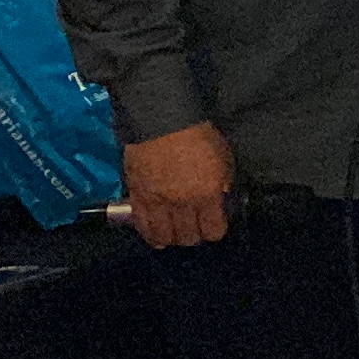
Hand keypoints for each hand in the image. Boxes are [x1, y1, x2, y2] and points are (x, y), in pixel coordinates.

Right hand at [120, 121, 233, 247]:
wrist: (161, 120)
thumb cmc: (198, 134)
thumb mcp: (223, 158)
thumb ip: (222, 183)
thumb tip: (221, 199)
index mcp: (207, 193)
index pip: (213, 230)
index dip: (216, 231)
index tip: (216, 225)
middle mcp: (181, 203)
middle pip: (187, 237)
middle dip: (193, 236)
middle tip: (195, 229)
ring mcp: (156, 201)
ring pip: (162, 236)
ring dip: (170, 238)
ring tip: (174, 234)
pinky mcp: (135, 195)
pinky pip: (141, 224)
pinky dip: (148, 231)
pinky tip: (154, 232)